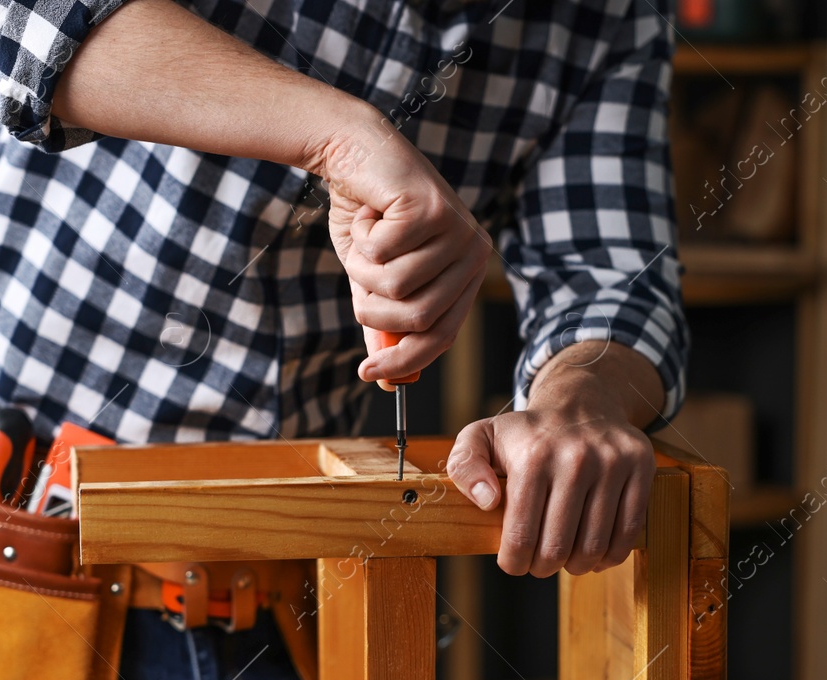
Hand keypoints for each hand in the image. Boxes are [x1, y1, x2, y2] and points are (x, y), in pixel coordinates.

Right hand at [311, 116, 490, 382]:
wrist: (354, 151)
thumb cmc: (367, 219)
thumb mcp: (375, 280)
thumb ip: (386, 325)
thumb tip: (388, 382)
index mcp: (467, 272)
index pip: (442, 336)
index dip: (404, 360)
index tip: (367, 373)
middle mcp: (473, 251)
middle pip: (419, 318)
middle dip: (374, 310)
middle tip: (357, 281)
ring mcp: (458, 228)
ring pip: (396, 287)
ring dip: (363, 269)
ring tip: (365, 238)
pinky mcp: (432, 207)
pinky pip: (382, 255)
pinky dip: (362, 238)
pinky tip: (370, 212)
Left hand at [447, 344, 664, 576]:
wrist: (580, 403)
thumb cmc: (526, 433)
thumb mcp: (480, 438)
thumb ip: (465, 467)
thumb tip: (486, 501)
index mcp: (532, 456)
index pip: (521, 536)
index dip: (514, 562)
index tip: (514, 563)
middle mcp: (575, 458)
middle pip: (558, 547)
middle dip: (543, 567)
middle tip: (539, 564)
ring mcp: (612, 462)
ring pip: (594, 545)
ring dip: (577, 566)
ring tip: (566, 561)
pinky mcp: (641, 467)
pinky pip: (628, 531)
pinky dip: (610, 555)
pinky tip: (595, 555)